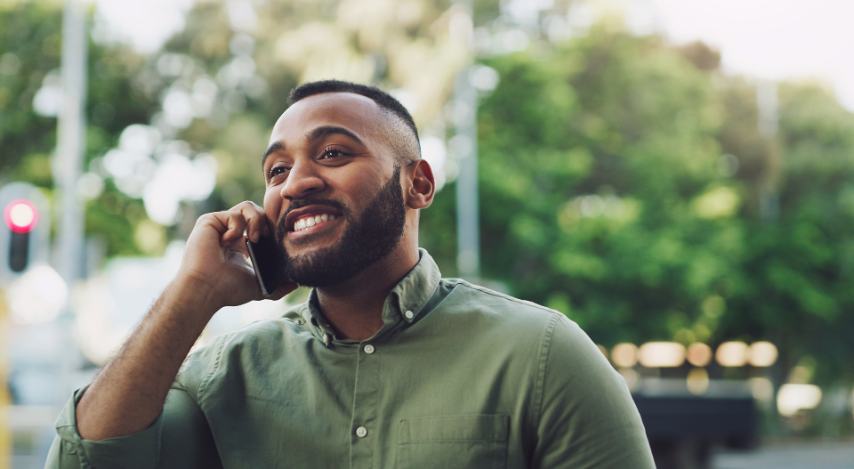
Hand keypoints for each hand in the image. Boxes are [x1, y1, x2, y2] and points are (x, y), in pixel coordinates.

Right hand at [176, 201, 296, 310]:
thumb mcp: (259, 287)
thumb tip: (295, 284)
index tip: (275, 243)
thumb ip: (278, 286)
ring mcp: (220, 226)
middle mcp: (230, 233)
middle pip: (257, 212)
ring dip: (255, 221)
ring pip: (248, 207)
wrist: (207, 288)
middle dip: (266, 223)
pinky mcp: (210, 221)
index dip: (271, 231)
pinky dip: (237, 226)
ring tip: (253, 239)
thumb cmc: (229, 290)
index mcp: (240, 245)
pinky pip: (234, 213)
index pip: (262, 226)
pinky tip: (229, 242)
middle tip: (265, 240)